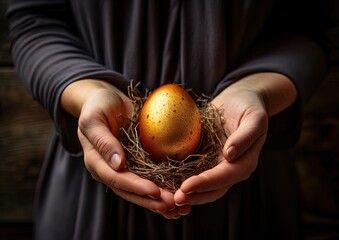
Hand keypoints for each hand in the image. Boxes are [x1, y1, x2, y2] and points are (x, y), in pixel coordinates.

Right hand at [62, 80, 190, 218]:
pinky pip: (148, 179)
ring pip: (139, 190)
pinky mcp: (135, 164)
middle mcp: (109, 169)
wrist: (107, 101)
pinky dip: (161, 189)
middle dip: (150, 200)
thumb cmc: (98, 106)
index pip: (116, 178)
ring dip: (157, 200)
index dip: (135, 187)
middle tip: (171, 205)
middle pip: (129, 191)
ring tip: (177, 208)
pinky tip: (177, 195)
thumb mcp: (94, 119)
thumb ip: (103, 141)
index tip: (154, 191)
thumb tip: (118, 164)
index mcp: (96, 161)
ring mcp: (123, 168)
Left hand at [174, 73, 296, 205]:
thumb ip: (246, 136)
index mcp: (245, 162)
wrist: (238, 101)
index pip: (225, 176)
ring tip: (168, 196)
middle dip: (194, 196)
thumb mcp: (254, 117)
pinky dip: (181, 180)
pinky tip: (166, 182)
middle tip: (175, 199)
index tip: (186, 186)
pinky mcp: (205, 159)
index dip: (206, 183)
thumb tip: (229, 155)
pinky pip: (193, 172)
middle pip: (213, 189)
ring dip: (187, 193)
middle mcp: (230, 168)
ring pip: (203, 186)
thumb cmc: (248, 106)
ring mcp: (217, 165)